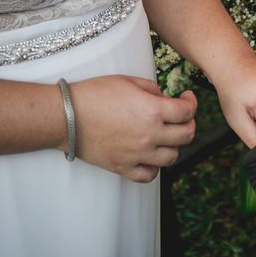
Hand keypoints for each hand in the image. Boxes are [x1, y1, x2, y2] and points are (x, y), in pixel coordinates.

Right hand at [70, 75, 196, 182]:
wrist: (64, 116)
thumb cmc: (93, 94)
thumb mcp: (128, 81)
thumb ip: (153, 90)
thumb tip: (166, 99)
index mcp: (153, 111)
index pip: (188, 112)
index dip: (192, 103)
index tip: (187, 98)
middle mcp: (150, 135)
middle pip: (186, 136)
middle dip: (189, 124)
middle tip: (181, 117)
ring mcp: (138, 154)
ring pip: (172, 157)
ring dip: (174, 145)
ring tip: (165, 136)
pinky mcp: (123, 167)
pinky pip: (149, 175)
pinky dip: (154, 167)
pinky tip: (150, 156)